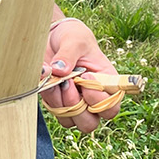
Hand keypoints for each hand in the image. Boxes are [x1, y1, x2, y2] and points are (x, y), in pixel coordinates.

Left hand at [41, 19, 120, 133]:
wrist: (53, 36)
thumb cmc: (73, 36)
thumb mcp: (74, 39)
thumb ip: (68, 54)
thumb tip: (59, 71)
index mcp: (107, 82)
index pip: (112, 105)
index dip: (99, 99)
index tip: (86, 76)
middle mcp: (92, 98)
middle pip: (90, 122)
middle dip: (77, 107)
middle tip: (69, 83)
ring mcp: (74, 102)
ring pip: (71, 122)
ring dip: (61, 104)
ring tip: (56, 81)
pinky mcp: (57, 103)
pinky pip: (54, 113)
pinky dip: (49, 99)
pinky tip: (47, 81)